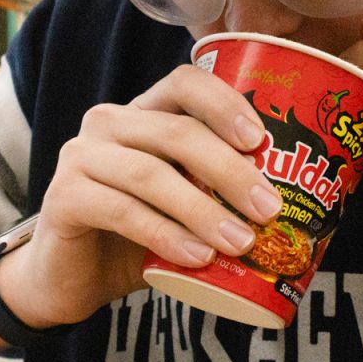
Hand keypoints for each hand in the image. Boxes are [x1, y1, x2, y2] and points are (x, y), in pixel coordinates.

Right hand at [0, 64, 283, 327]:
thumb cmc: (135, 236)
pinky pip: (122, 211)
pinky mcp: (63, 197)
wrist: (69, 278)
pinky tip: (198, 259)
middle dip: (230, 170)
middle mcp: (109, 122)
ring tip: (241, 242)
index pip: (186, 83)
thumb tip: (299, 205)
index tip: (262, 139)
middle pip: (177, 132)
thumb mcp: (183, 205)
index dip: (225, 104)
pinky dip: (166, 235)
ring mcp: (81, 156)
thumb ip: (217, 192)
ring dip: (203, 210)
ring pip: (151, 174)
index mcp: (143, 112)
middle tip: (269, 208)